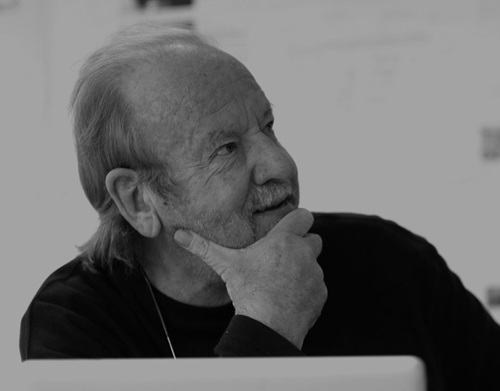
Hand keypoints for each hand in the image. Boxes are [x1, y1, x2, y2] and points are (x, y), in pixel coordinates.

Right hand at [174, 208, 326, 348]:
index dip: (297, 220)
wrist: (268, 325)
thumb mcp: (226, 264)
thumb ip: (203, 247)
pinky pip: (317, 285)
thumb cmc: (249, 292)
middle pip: (313, 238)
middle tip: (283, 257)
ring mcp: (315, 273)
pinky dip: (307, 289)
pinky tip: (289, 297)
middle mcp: (304, 253)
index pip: (303, 216)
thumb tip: (180, 234)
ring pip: (314, 263)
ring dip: (303, 268)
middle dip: (302, 245)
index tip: (289, 228)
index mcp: (284, 240)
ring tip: (283, 281)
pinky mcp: (320, 293)